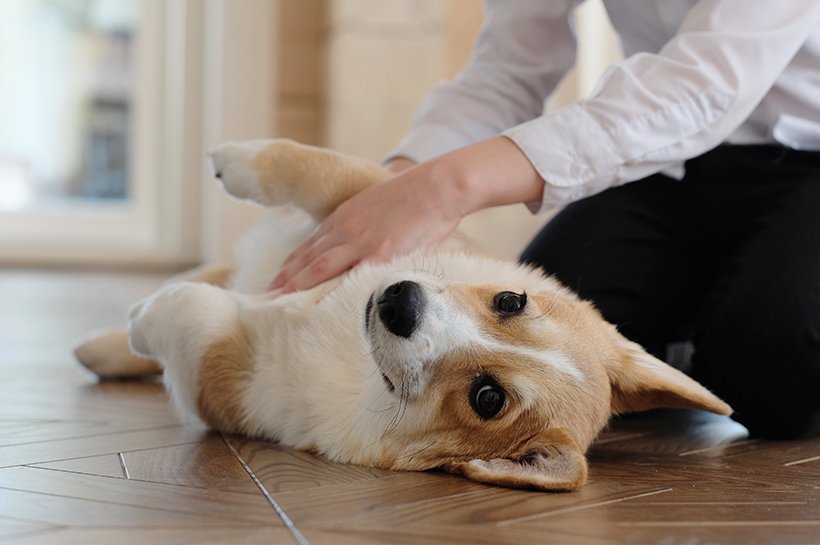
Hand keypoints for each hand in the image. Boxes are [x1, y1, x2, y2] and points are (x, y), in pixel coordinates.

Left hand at [270, 136, 543, 292]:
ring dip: (294, 287)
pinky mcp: (377, 253)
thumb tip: (372, 243)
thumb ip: (371, 225)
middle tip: (264, 298)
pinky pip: (346, 276)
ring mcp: (359, 241)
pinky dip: (325, 291)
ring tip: (276, 304)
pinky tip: (312, 305)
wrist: (439, 185)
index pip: (310, 246)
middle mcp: (345, 229)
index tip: (277, 280)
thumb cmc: (419, 197)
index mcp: (345, 217)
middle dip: (283, 279)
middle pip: (306, 259)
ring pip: (317, 268)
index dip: (292, 264)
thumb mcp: (383, 208)